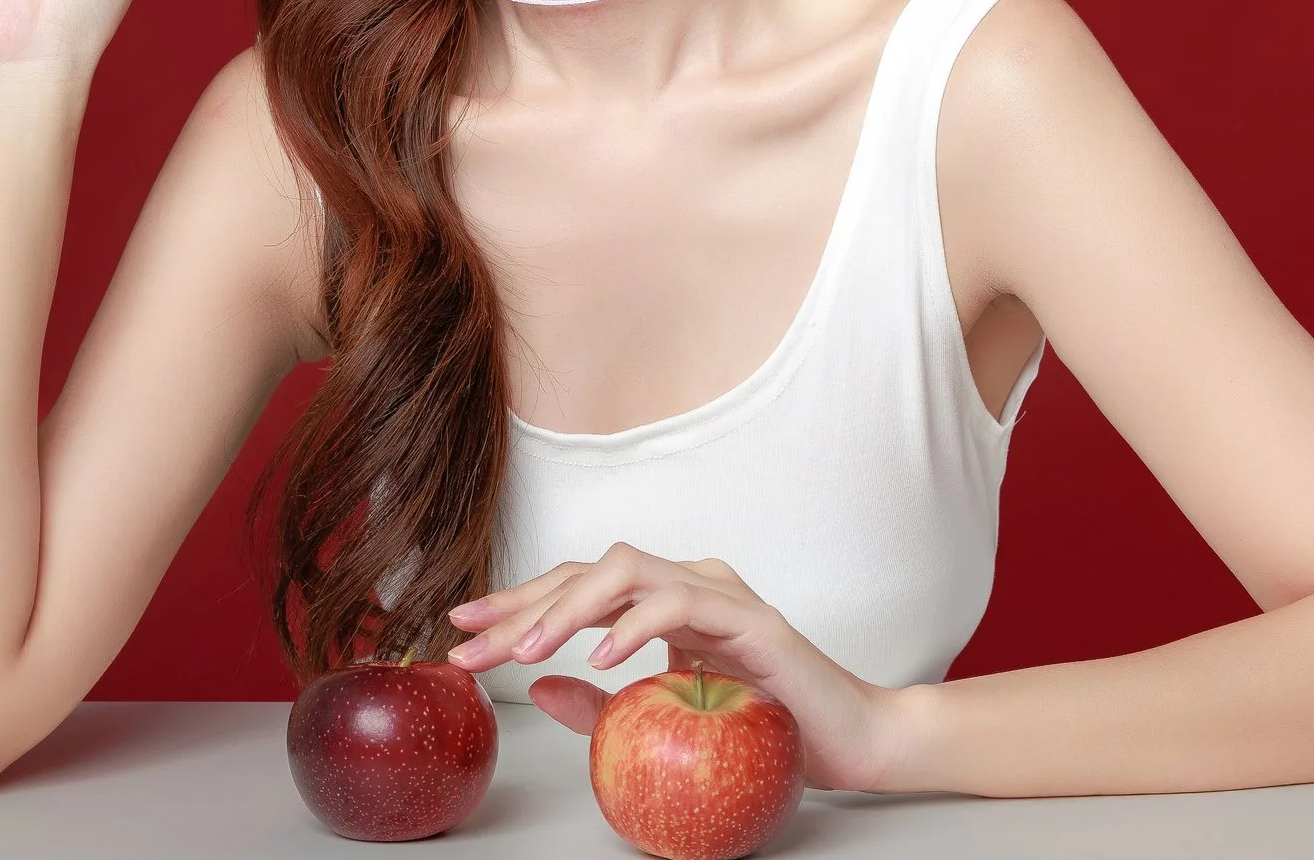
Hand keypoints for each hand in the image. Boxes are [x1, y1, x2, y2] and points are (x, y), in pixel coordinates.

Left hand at [443, 542, 910, 792]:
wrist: (853, 742)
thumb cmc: (768, 731)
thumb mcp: (665, 722)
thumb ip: (607, 707)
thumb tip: (544, 688)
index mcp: (666, 603)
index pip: (578, 589)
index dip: (517, 603)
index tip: (461, 629)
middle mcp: (689, 583)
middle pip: (587, 572)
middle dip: (522, 603)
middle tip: (470, 641)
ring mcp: (720, 594)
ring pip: (627, 570)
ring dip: (568, 607)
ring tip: (525, 649)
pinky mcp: (751, 620)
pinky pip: (681, 605)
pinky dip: (636, 626)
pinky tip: (603, 658)